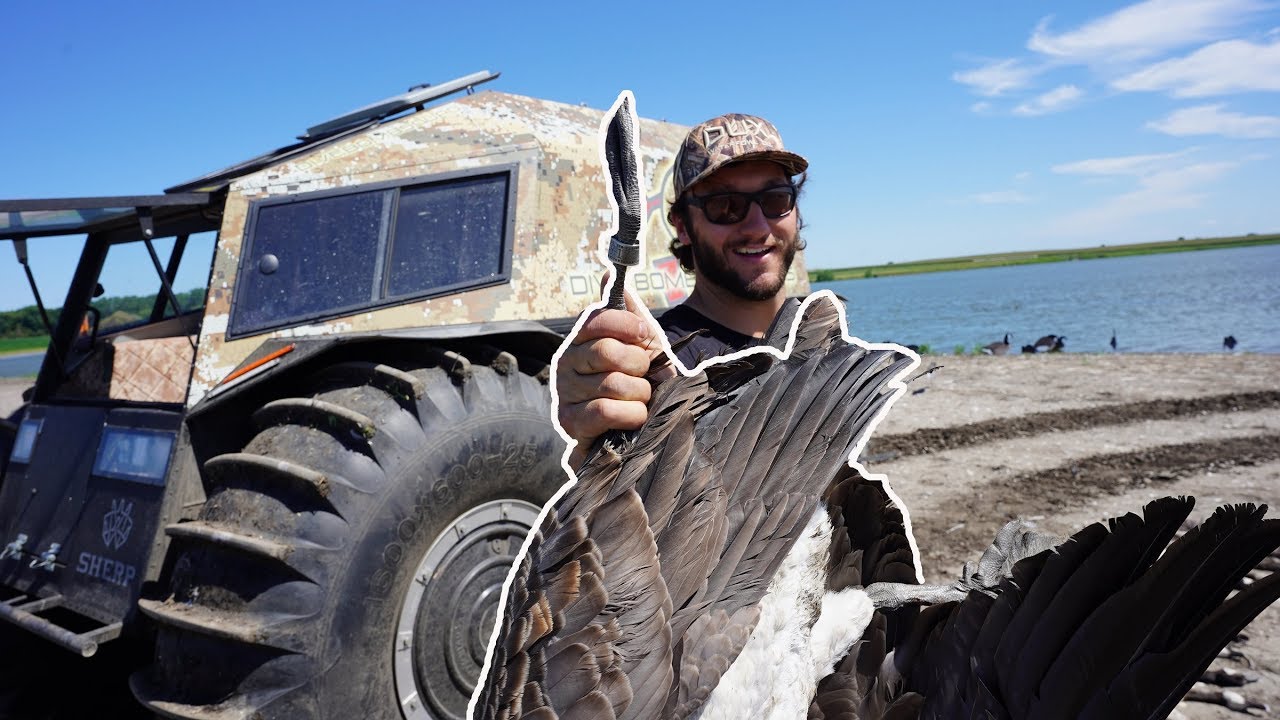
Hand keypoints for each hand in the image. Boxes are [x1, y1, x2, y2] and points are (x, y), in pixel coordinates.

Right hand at [556, 292, 666, 466]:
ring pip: (611, 384)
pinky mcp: (569, 421)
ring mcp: (564, 391)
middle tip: (643, 376)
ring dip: (639, 395)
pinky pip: (604, 410)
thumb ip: (626, 310)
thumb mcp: (640, 343)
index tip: (647, 338)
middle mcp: (566, 360)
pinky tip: (635, 417)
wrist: (638, 427)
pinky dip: (630, 414)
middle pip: (607, 352)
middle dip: (638, 366)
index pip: (600, 318)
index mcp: (582, 336)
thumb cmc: (637, 381)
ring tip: (639, 399)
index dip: (630, 327)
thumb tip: (608, 272)